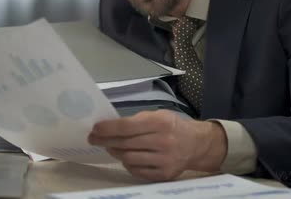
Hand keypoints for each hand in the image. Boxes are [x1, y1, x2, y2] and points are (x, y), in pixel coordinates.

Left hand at [88, 110, 226, 180]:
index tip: (95, 129)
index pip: (127, 127)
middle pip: (125, 144)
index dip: (108, 128)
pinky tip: (126, 157)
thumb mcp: (158, 115)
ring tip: (110, 147)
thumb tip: (109, 127)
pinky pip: (137, 171)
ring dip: (115, 152)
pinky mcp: (164, 174)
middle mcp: (163, 142)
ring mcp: (164, 160)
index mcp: (160, 123)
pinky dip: (128, 164)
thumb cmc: (172, 126)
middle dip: (106, 140)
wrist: (196, 144)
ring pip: (128, 158)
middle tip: (94, 138)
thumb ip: (136, 121)